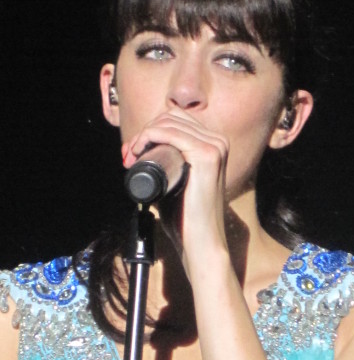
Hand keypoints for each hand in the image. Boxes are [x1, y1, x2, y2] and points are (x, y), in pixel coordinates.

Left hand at [121, 110, 229, 266]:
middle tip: (129, 156)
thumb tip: (141, 158)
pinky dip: (149, 135)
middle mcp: (218, 141)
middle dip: (144, 132)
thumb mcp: (176, 184)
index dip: (149, 130)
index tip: (132, 152)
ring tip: (131, 156)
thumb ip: (167, 170)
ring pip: (168, 122)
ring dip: (143, 134)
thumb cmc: (186, 218)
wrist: (201, 241)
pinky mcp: (207, 155)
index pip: (176, 120)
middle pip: (171, 118)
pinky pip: (171, 132)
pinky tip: (139, 148)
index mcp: (214, 144)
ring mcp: (215, 147)